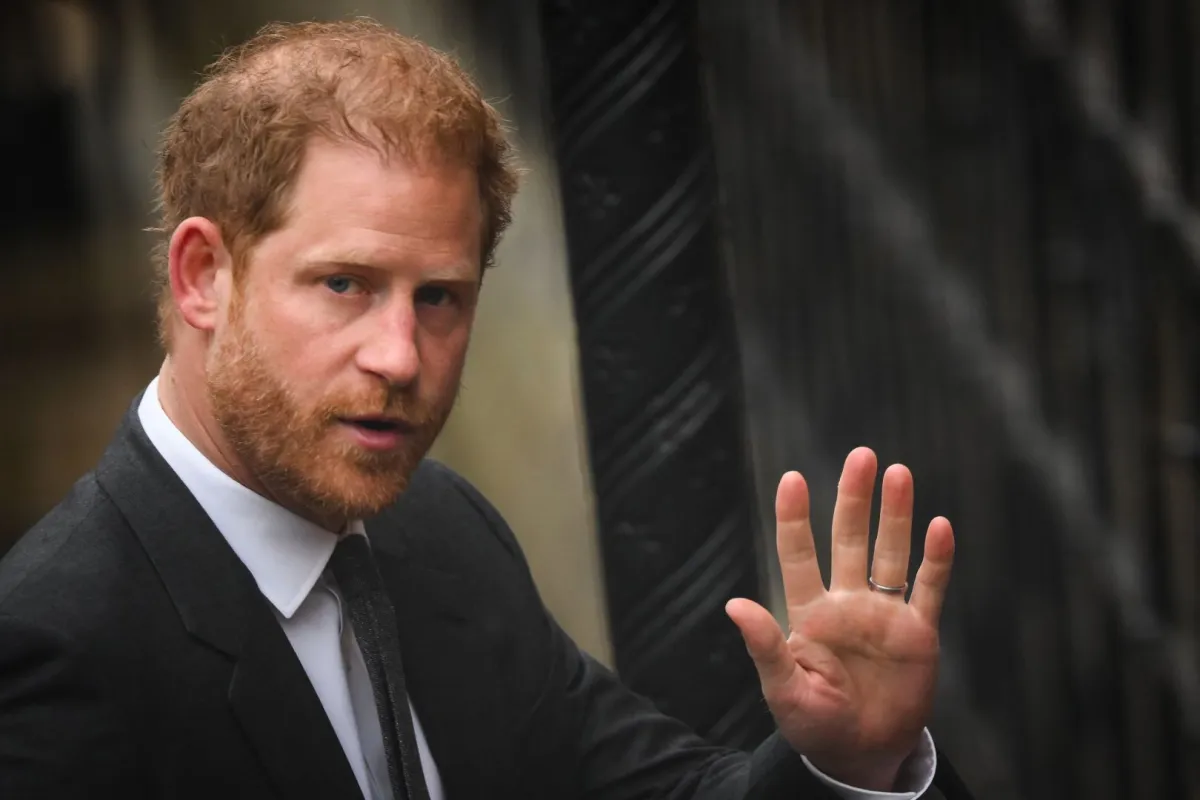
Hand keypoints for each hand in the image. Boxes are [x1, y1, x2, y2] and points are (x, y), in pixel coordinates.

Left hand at [725, 447, 953, 790]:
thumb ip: (764, 646)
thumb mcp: (783, 689)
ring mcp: (884, 613)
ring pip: (890, 553)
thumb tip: (733, 604)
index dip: (795, 518)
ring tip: (898, 472)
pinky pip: (928, 588)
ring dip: (895, 515)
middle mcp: (847, 602)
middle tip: (861, 455)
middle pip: (850, 539)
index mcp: (810, 612)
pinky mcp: (918, 633)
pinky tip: (939, 526)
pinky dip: (936, 559)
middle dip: (854, 498)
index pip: (799, 555)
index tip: (792, 478)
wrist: (861, 755)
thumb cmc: (813, 725)